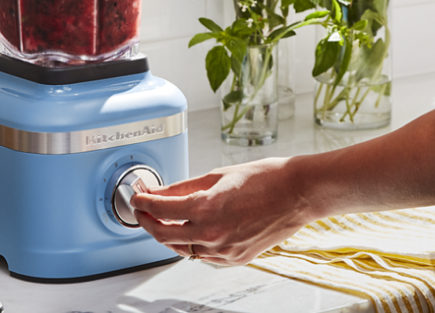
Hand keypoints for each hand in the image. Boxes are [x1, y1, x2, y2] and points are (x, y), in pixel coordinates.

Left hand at [131, 158, 310, 265]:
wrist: (297, 193)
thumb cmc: (265, 179)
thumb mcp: (217, 176)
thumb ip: (183, 187)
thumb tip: (160, 191)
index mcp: (205, 208)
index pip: (160, 210)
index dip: (144, 203)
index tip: (138, 197)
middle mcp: (212, 234)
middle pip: (165, 235)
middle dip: (148, 222)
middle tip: (143, 210)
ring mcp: (224, 250)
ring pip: (183, 249)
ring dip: (168, 235)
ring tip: (163, 220)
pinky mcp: (236, 258)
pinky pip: (203, 256)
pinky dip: (191, 244)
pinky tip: (190, 231)